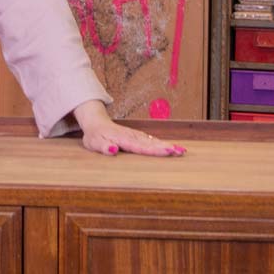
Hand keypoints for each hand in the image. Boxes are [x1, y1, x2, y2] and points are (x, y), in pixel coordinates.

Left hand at [71, 99, 185, 156]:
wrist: (96, 122)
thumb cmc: (94, 135)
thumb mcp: (93, 143)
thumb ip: (103, 147)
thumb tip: (113, 151)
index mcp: (122, 139)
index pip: (140, 146)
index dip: (154, 149)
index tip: (167, 151)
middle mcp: (131, 136)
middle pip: (150, 142)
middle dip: (166, 147)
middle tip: (180, 152)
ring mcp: (136, 135)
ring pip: (153, 140)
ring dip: (167, 145)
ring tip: (181, 150)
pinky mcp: (137, 137)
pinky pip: (151, 140)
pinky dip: (162, 144)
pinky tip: (171, 148)